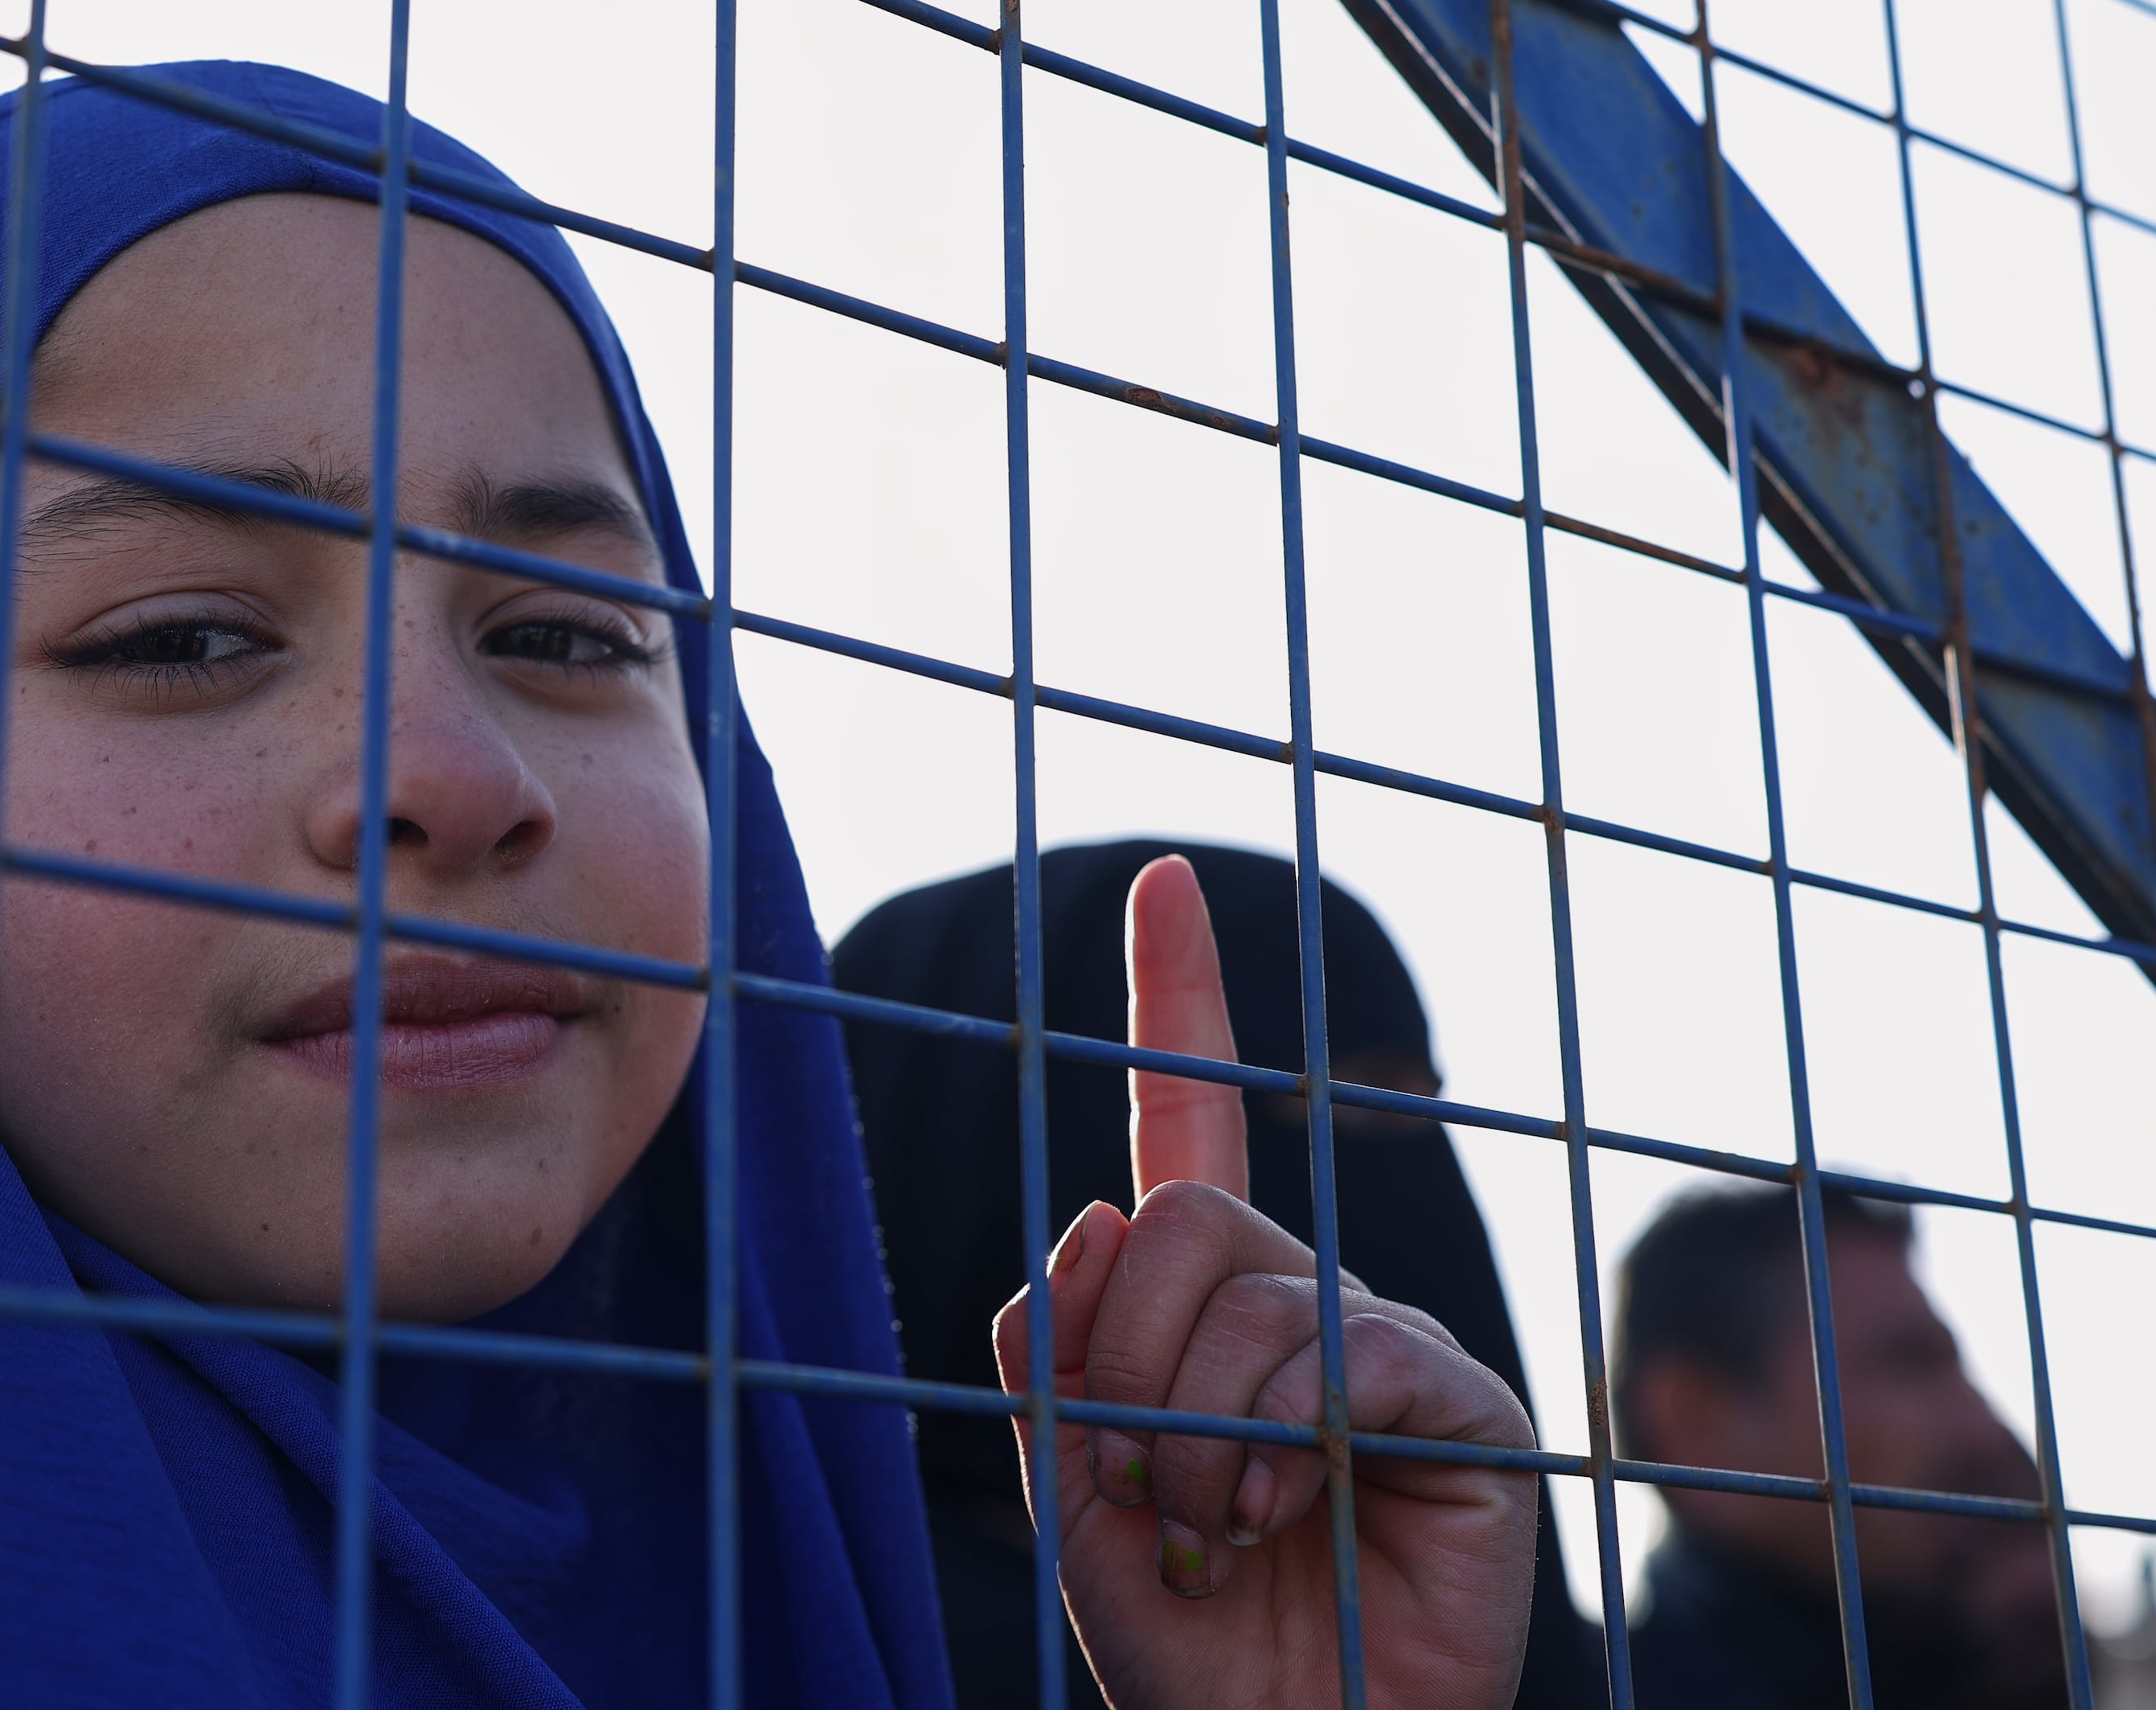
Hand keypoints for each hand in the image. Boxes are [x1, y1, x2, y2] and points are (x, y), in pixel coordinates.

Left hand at [993, 856, 1538, 1709]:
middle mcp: (1297, 1296)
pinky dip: (1276, 1437)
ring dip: (1191, 1425)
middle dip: (1124, 1350)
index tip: (1161, 880)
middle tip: (1143, 1476)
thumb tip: (1097, 1214)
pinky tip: (1278, 1514)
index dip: (1177, 999)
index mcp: (1200, 1303)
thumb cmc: (1182, 1634)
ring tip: (1215, 1526)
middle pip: (1181, 1207)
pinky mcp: (1458, 1398)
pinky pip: (1343, 1349)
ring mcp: (1384, 1340)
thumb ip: (1055, 1350)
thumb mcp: (1069, 1485)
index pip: (1186, 1119)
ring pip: (1247, 1286)